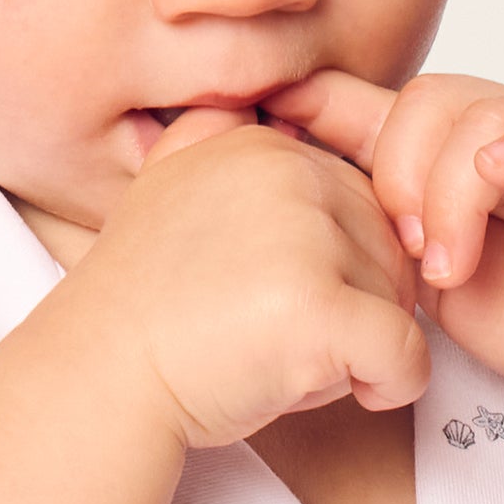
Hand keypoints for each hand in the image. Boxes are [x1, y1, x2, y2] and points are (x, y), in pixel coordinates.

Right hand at [68, 106, 431, 452]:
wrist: (96, 383)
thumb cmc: (143, 314)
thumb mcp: (170, 193)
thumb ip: (221, 146)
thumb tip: (274, 111)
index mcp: (264, 147)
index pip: (362, 207)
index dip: (334, 268)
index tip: (268, 299)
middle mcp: (290, 173)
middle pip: (389, 250)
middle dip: (355, 306)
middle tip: (278, 338)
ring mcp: (307, 237)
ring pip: (400, 301)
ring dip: (360, 348)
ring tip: (282, 359)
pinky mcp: (320, 307)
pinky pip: (406, 353)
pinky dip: (393, 385)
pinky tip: (352, 393)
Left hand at [254, 70, 503, 441]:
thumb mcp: (431, 277)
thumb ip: (382, 223)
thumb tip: (289, 181)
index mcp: (468, 154)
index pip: (390, 103)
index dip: (328, 105)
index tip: (269, 125)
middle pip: (429, 98)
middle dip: (395, 171)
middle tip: (401, 250)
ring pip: (485, 112)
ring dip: (448, 190)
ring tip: (448, 268)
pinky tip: (493, 185)